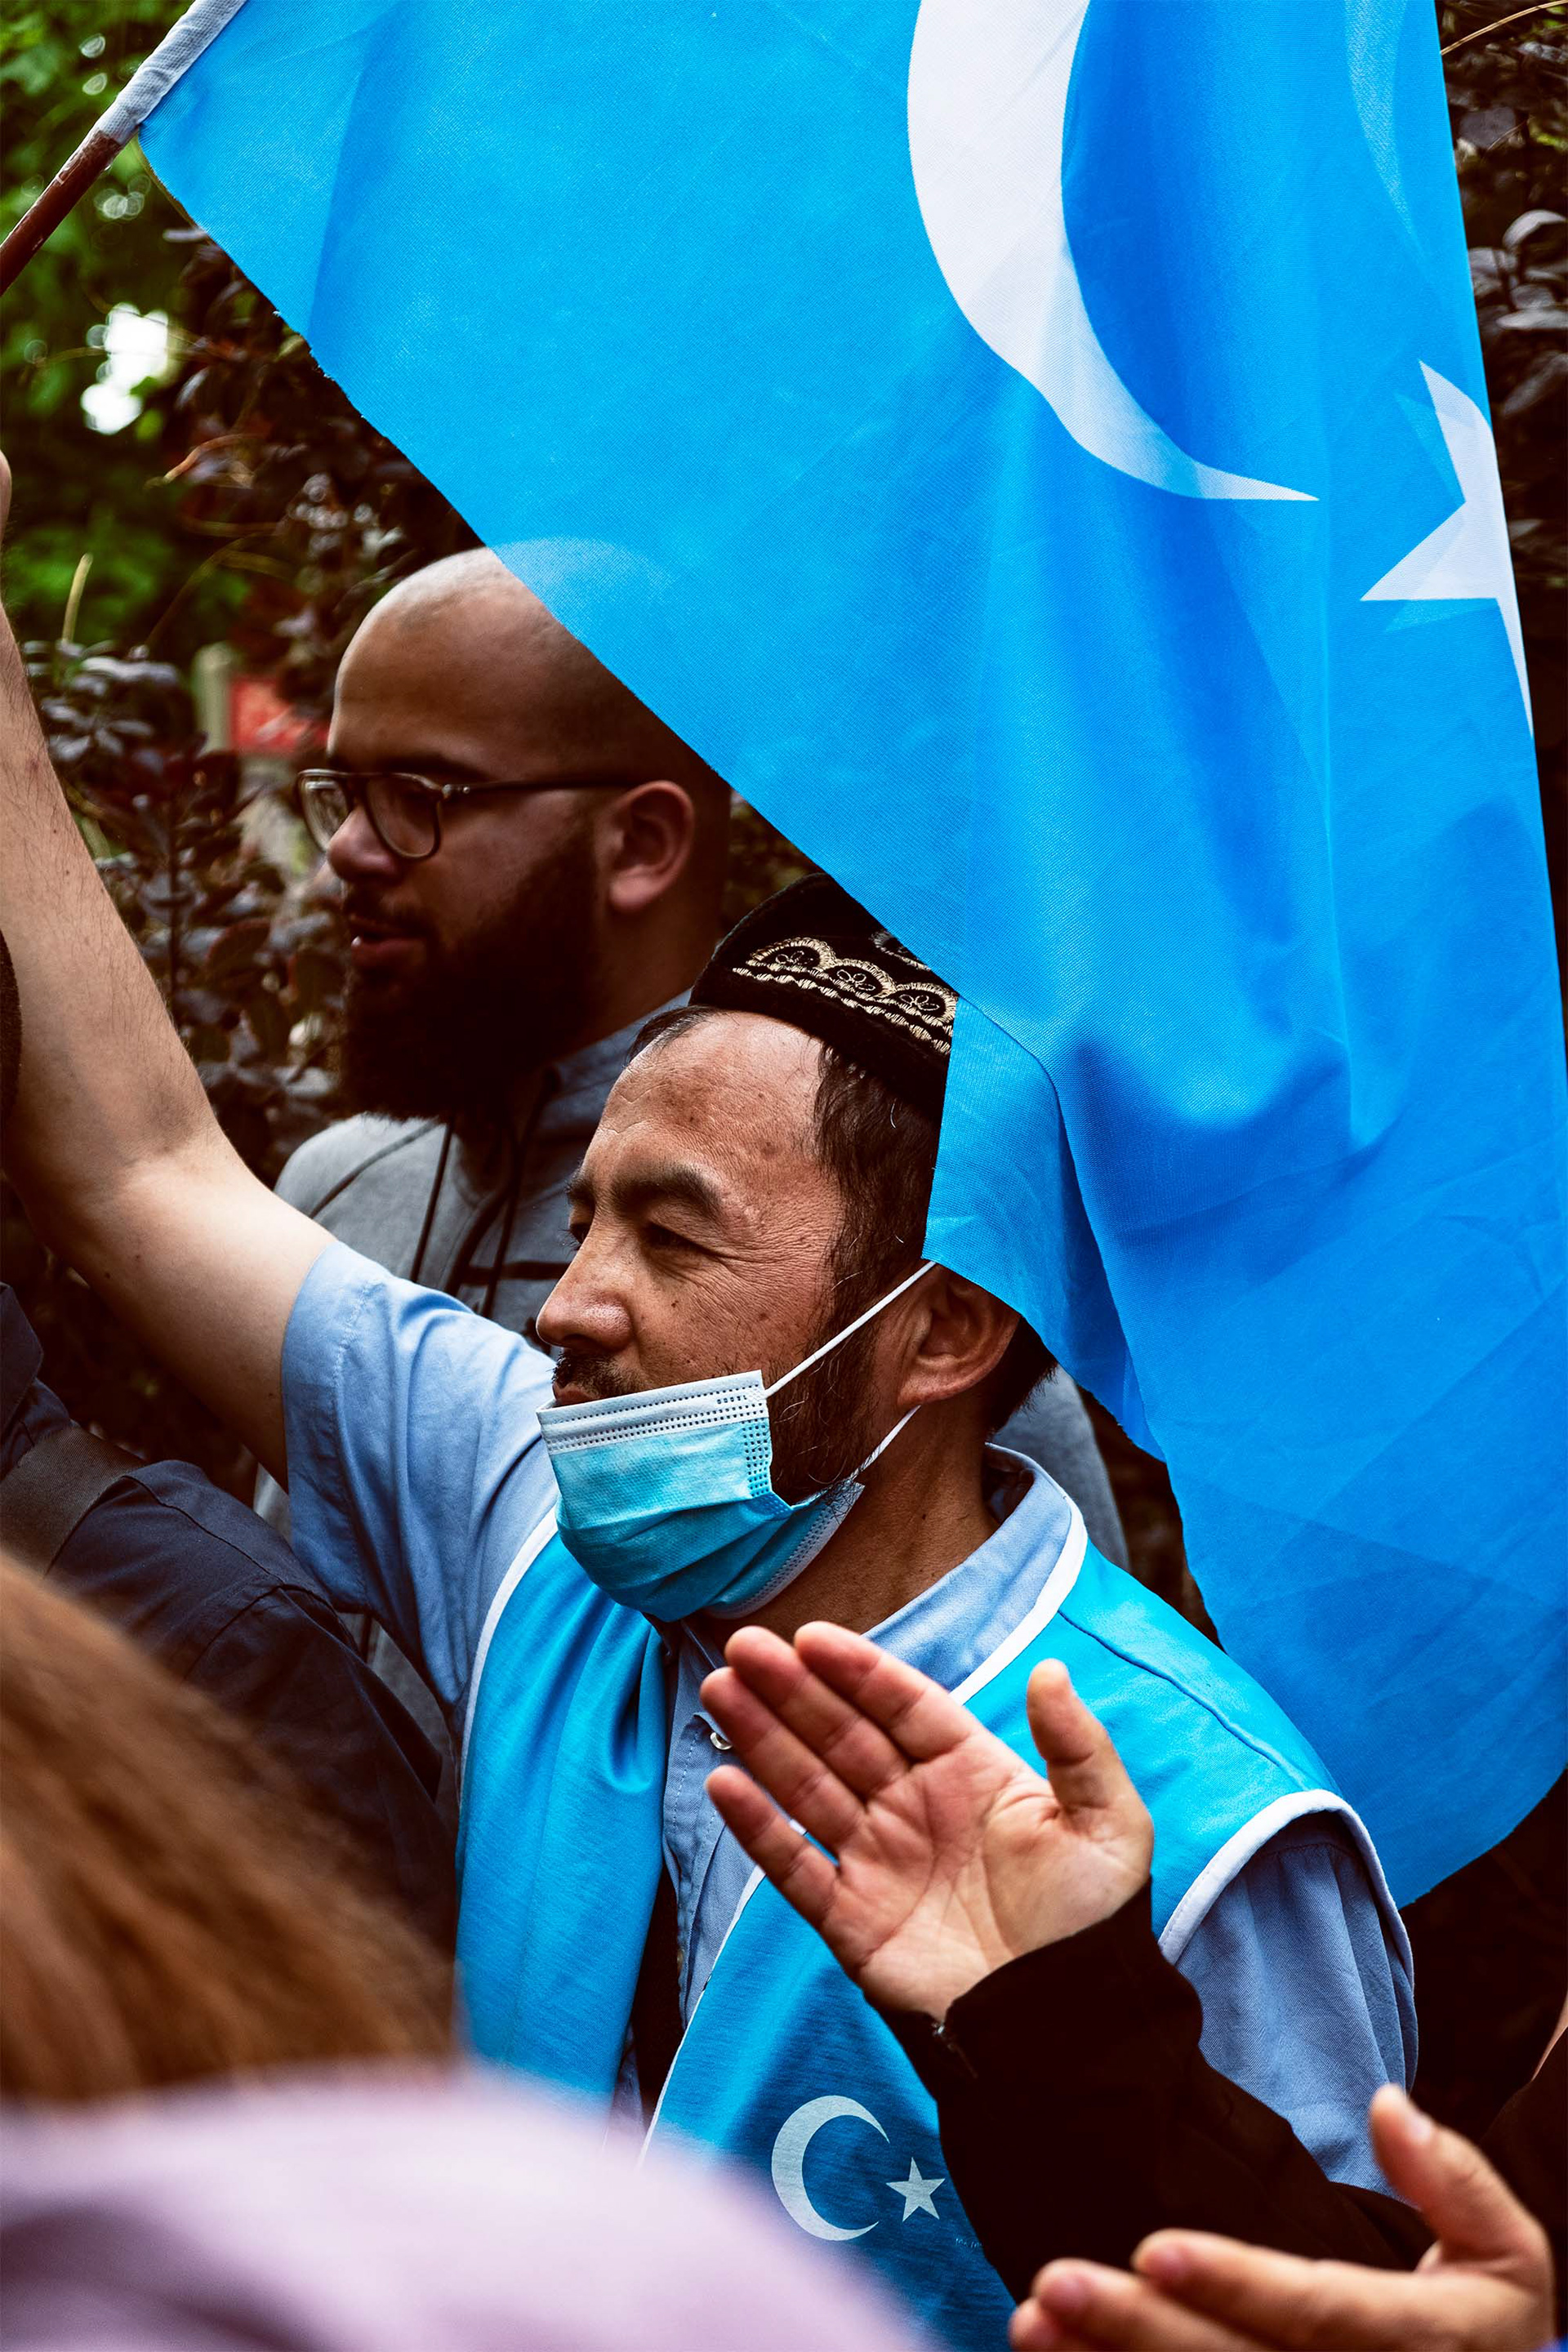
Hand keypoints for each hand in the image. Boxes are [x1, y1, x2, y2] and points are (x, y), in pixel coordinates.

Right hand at [703, 1621, 1152, 2018]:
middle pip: (843, 1735)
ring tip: (720, 1692)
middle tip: (743, 1648)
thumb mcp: (1108, 1825)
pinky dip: (758, 1827)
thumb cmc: (1092, 1923)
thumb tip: (1048, 1669)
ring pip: (809, 1787)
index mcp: (971, 1773)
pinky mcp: (851, 1920)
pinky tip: (724, 1784)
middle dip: (792, 1690)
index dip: (857, 1670)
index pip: (903, 1706)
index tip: (809, 1637)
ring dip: (763, 1739)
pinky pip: (795, 1865)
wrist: (1068, 2028)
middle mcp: (916, 1807)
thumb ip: (1077, 1746)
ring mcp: (879, 1861)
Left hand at [1011, 2084, 1555, 2351]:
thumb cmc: (1487, 2330)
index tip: (1153, 2246)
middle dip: (1137, 2331)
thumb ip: (1456, 2183)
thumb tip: (1389, 2101)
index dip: (1237, 2283)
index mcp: (1420, 2346)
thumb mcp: (1509, 2257)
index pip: (1315, 2315)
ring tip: (1031, 2321)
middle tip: (1052, 2284)